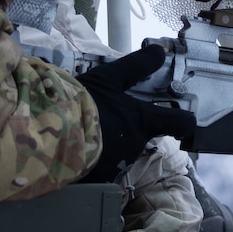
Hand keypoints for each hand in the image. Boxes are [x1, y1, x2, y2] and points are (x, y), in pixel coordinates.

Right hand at [76, 45, 196, 180]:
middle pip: (140, 138)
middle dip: (127, 131)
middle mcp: (135, 146)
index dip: (185, 122)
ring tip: (83, 133)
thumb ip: (136, 66)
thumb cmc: (81, 102)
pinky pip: (99, 170)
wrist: (48, 132)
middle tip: (104, 120)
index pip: (180, 123)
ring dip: (107, 146)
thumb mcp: (108, 78)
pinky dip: (91, 161)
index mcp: (142, 122)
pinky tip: (75, 149)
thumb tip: (159, 50)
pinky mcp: (97, 181)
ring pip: (118, 154)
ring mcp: (117, 166)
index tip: (184, 122)